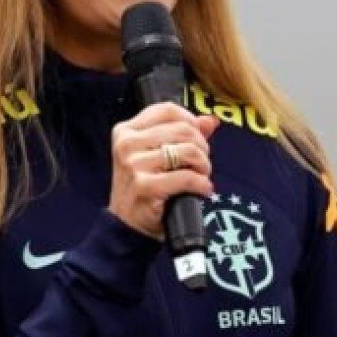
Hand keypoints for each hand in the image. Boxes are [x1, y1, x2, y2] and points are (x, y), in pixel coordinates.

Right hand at [108, 102, 220, 238]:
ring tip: (201, 176)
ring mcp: (134, 165)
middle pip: (183, 129)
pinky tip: (202, 190)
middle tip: (202, 163)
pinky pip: (187, 177)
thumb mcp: (155, 156)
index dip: (191, 120)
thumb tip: (210, 120)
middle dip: (202, 147)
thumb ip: (181, 135)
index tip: (197, 137)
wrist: (126, 226)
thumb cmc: (143, 188)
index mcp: (126, 131)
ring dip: (204, 166)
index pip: (167, 110)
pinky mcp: (145, 186)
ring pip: (188, 151)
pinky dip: (202, 184)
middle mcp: (127, 144)